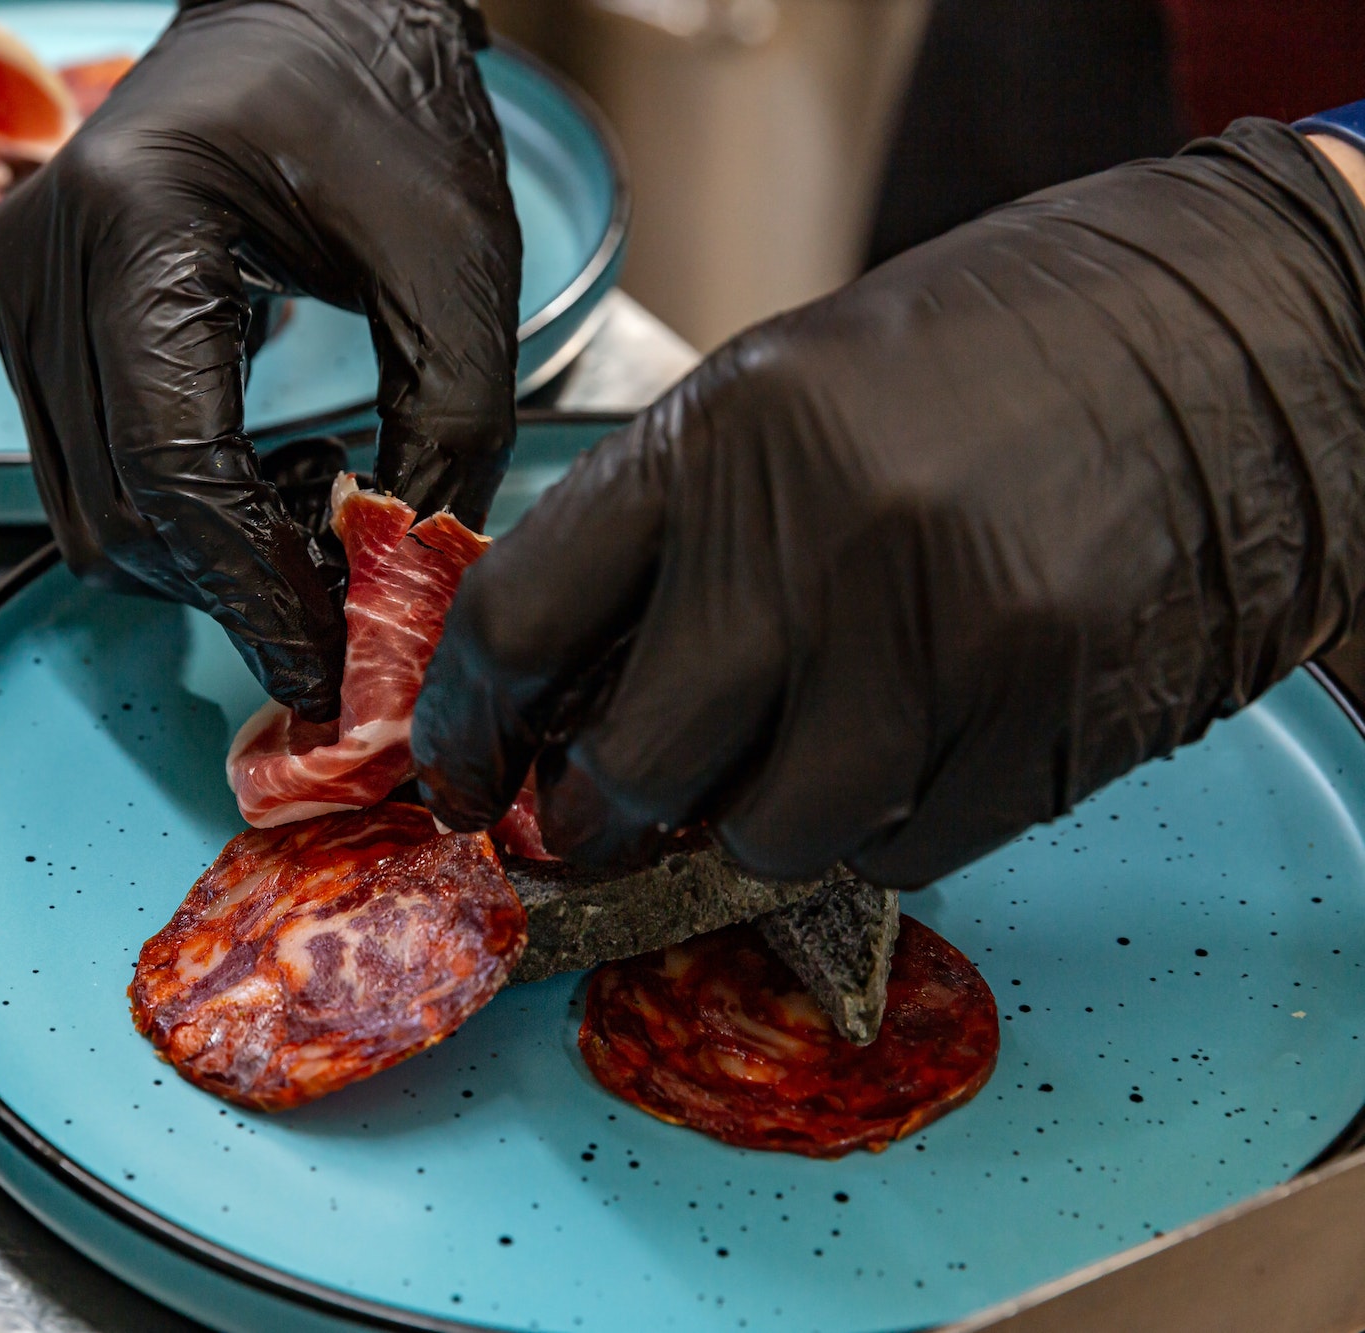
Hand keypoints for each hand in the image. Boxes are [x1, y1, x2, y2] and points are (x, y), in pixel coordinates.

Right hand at [0, 0, 521, 720]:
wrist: (312, 13)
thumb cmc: (387, 108)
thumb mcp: (456, 274)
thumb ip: (447, 444)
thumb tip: (407, 600)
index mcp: (139, 221)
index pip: (169, 468)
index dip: (254, 591)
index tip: (332, 661)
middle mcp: (44, 254)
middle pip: (115, 512)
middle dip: (234, 586)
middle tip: (350, 596)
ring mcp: (18, 284)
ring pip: (87, 512)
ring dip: (202, 556)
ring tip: (316, 508)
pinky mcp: (30, 312)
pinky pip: (84, 468)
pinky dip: (172, 511)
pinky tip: (264, 474)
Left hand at [414, 119, 1364, 885]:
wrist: (1230, 330)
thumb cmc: (989, 355)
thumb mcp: (786, 392)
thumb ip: (669, 532)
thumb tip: (558, 694)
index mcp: (725, 434)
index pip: (524, 615)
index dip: (464, 722)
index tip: (460, 774)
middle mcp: (820, 539)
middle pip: (631, 763)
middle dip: (588, 819)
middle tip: (585, 822)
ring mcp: (940, 639)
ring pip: (770, 833)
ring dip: (745, 829)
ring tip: (771, 769)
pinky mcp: (1045, 721)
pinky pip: (901, 848)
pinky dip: (874, 826)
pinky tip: (902, 748)